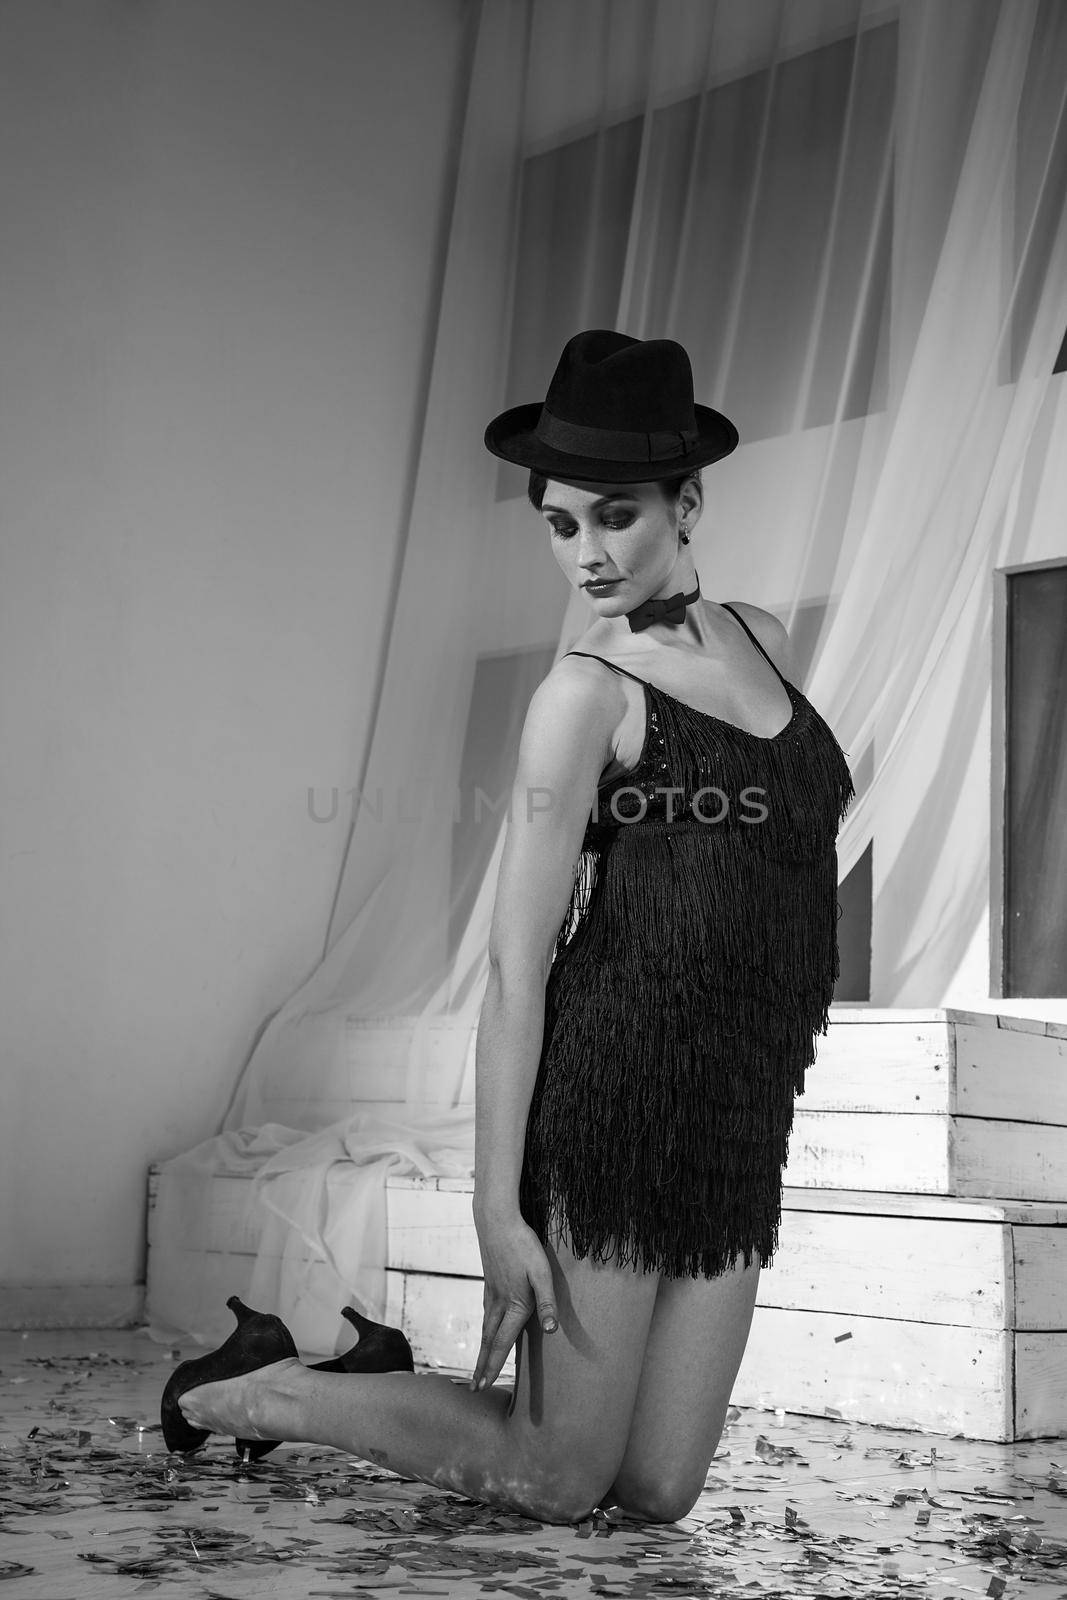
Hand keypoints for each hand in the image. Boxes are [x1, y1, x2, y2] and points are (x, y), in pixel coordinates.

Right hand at [471, 1212, 557, 1391]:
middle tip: (474, 1386)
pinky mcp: (489, 1280)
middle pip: (488, 1340)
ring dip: (482, 1348)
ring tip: (478, 1363)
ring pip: (484, 1327)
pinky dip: (484, 1329)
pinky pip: (485, 1313)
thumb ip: (547, 1302)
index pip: (502, 1342)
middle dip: (482, 1364)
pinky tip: (486, 1327)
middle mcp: (498, 1302)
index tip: (483, 1385)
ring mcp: (490, 1291)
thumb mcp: (542, 1272)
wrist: (496, 1220)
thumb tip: (551, 1331)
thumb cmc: (523, 1245)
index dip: (493, 1365)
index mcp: (513, 1304)